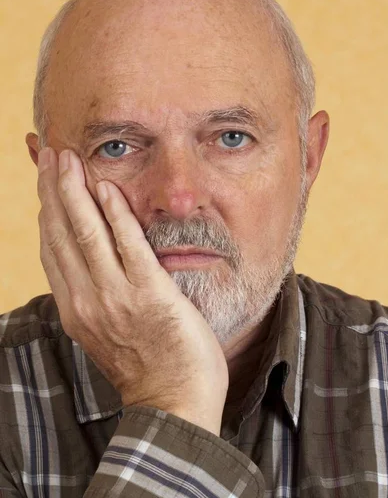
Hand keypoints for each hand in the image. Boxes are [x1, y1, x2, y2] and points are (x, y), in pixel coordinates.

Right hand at [37, 147, 228, 434]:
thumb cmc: (144, 365)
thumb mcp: (106, 330)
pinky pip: (127, 246)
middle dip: (54, 190)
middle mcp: (87, 299)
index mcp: (75, 306)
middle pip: (61, 233)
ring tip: (68, 159)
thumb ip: (94, 295)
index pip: (52, 246)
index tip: (45, 179)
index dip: (46, 208)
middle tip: (51, 154)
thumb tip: (89, 265)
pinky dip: (114, 214)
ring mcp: (115, 297)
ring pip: (86, 233)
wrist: (173, 404)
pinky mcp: (149, 295)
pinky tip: (106, 188)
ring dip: (75, 192)